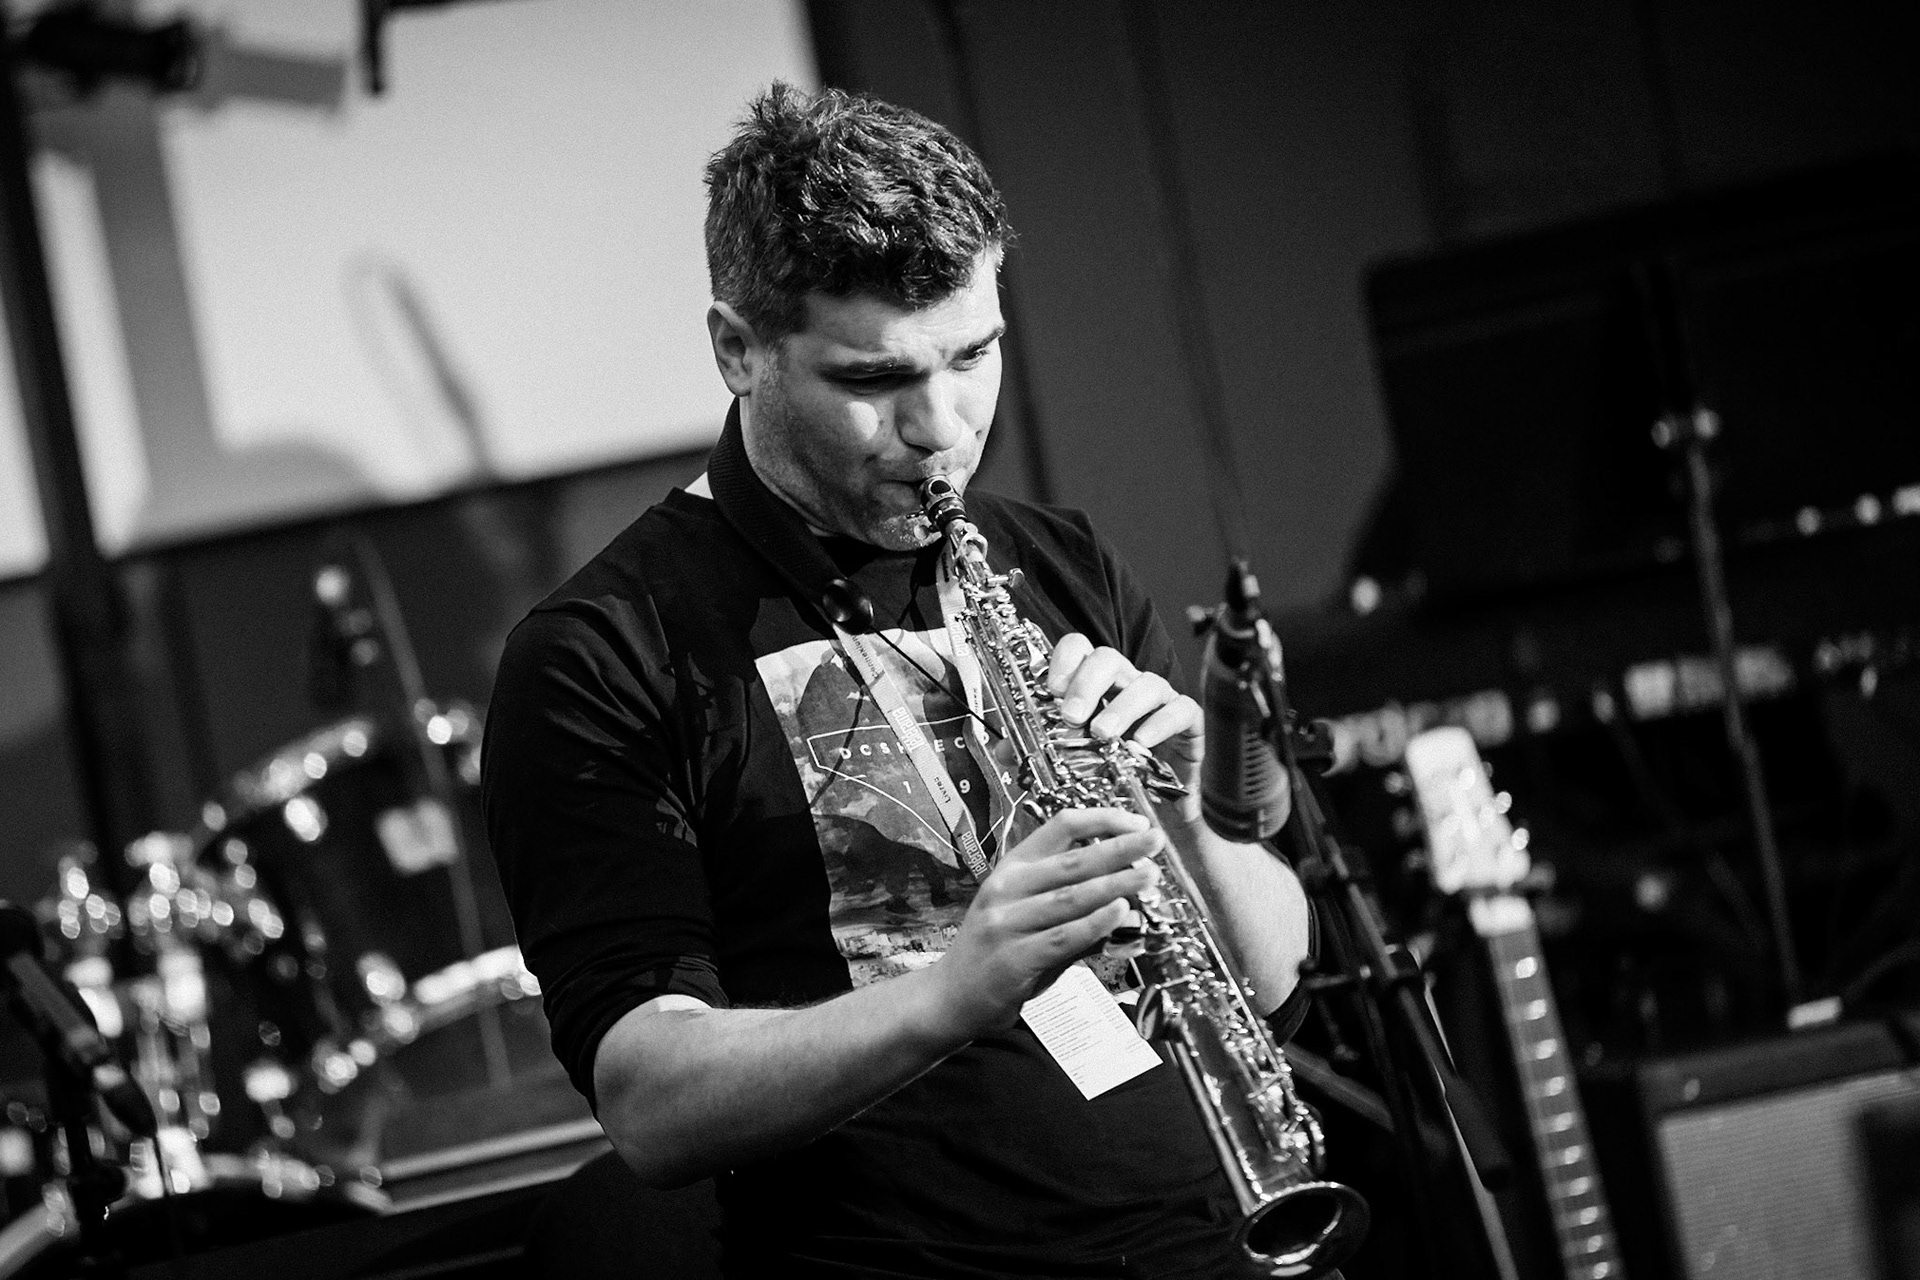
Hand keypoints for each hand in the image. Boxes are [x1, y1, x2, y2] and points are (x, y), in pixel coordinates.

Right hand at [930, 808, 1162, 1034]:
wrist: (950, 996)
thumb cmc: (994, 950)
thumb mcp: (1025, 913)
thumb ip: (1072, 902)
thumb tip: (1128, 890)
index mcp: (1012, 868)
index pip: (1061, 828)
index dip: (1103, 821)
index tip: (1137, 822)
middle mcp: (1007, 889)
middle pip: (1072, 860)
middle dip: (1120, 848)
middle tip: (1155, 840)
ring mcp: (1008, 923)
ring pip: (1071, 897)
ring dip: (1117, 883)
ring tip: (1149, 875)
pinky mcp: (1014, 958)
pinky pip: (1063, 937)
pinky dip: (1095, 923)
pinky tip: (1121, 912)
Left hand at [1046, 634, 1203, 821]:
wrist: (1153, 808)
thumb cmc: (1112, 772)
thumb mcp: (1070, 763)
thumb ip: (1038, 752)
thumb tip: (1005, 751)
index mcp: (1095, 685)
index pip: (1079, 650)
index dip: (1064, 661)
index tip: (1051, 689)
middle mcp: (1126, 684)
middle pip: (1109, 659)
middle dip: (1087, 684)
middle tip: (1070, 716)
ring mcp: (1159, 699)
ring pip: (1146, 683)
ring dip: (1122, 707)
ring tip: (1104, 734)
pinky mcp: (1187, 721)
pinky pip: (1180, 710)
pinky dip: (1161, 724)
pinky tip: (1142, 744)